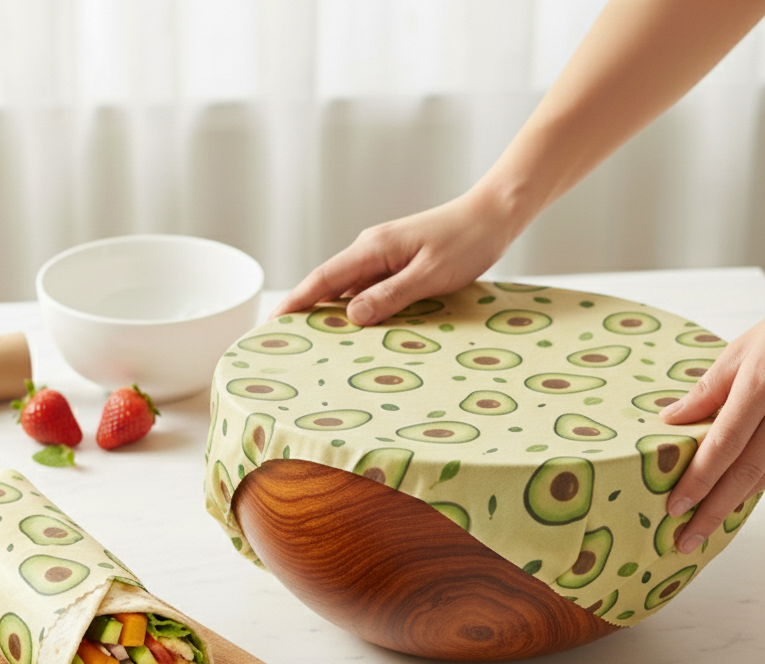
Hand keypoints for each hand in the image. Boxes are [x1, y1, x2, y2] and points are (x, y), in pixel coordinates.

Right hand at [271, 189, 517, 325]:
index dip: (295, 302)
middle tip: (286, 344)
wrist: (495, 214)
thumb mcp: (430, 275)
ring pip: (349, 290)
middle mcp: (371, 250)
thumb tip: (351, 315)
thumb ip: (390, 295)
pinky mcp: (398, 263)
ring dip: (334, 315)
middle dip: (306, 313)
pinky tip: (360, 332)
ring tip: (317, 346)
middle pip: (329, 286)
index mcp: (372, 249)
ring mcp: (384, 256)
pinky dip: (360, 310)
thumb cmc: (467, 241)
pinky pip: (370, 290)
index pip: (322, 279)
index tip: (272, 324)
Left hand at [659, 316, 764, 551]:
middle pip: (747, 472)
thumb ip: (708, 390)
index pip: (723, 444)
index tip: (674, 508)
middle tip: (685, 541)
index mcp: (760, 388)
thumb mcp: (742, 351)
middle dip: (714, 511)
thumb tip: (670, 420)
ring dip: (734, 506)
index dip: (699, 480)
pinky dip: (755, 488)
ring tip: (704, 530)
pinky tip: (733, 504)